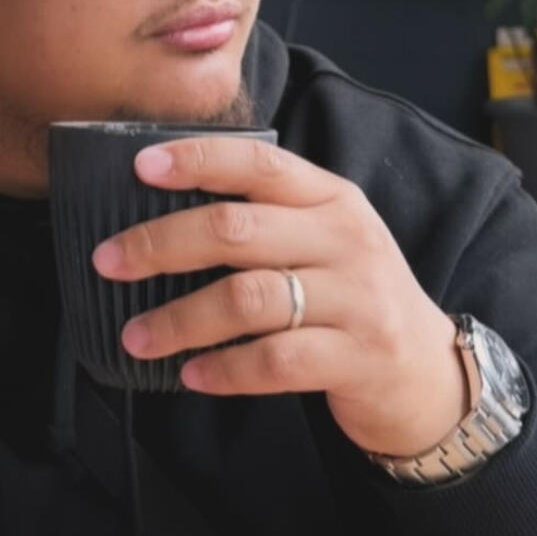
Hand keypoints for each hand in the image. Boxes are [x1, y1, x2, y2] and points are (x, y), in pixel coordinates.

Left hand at [91, 137, 469, 457]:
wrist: (428, 372)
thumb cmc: (351, 296)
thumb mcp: (323, 240)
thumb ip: (264, 220)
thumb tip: (159, 215)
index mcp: (331, 198)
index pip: (258, 163)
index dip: (197, 160)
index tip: (140, 168)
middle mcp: (346, 239)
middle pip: (237, 230)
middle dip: (160, 244)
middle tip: (108, 262)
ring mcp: (357, 299)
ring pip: (248, 299)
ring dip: (179, 319)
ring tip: (134, 336)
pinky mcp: (359, 357)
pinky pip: (275, 361)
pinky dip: (224, 368)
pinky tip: (191, 374)